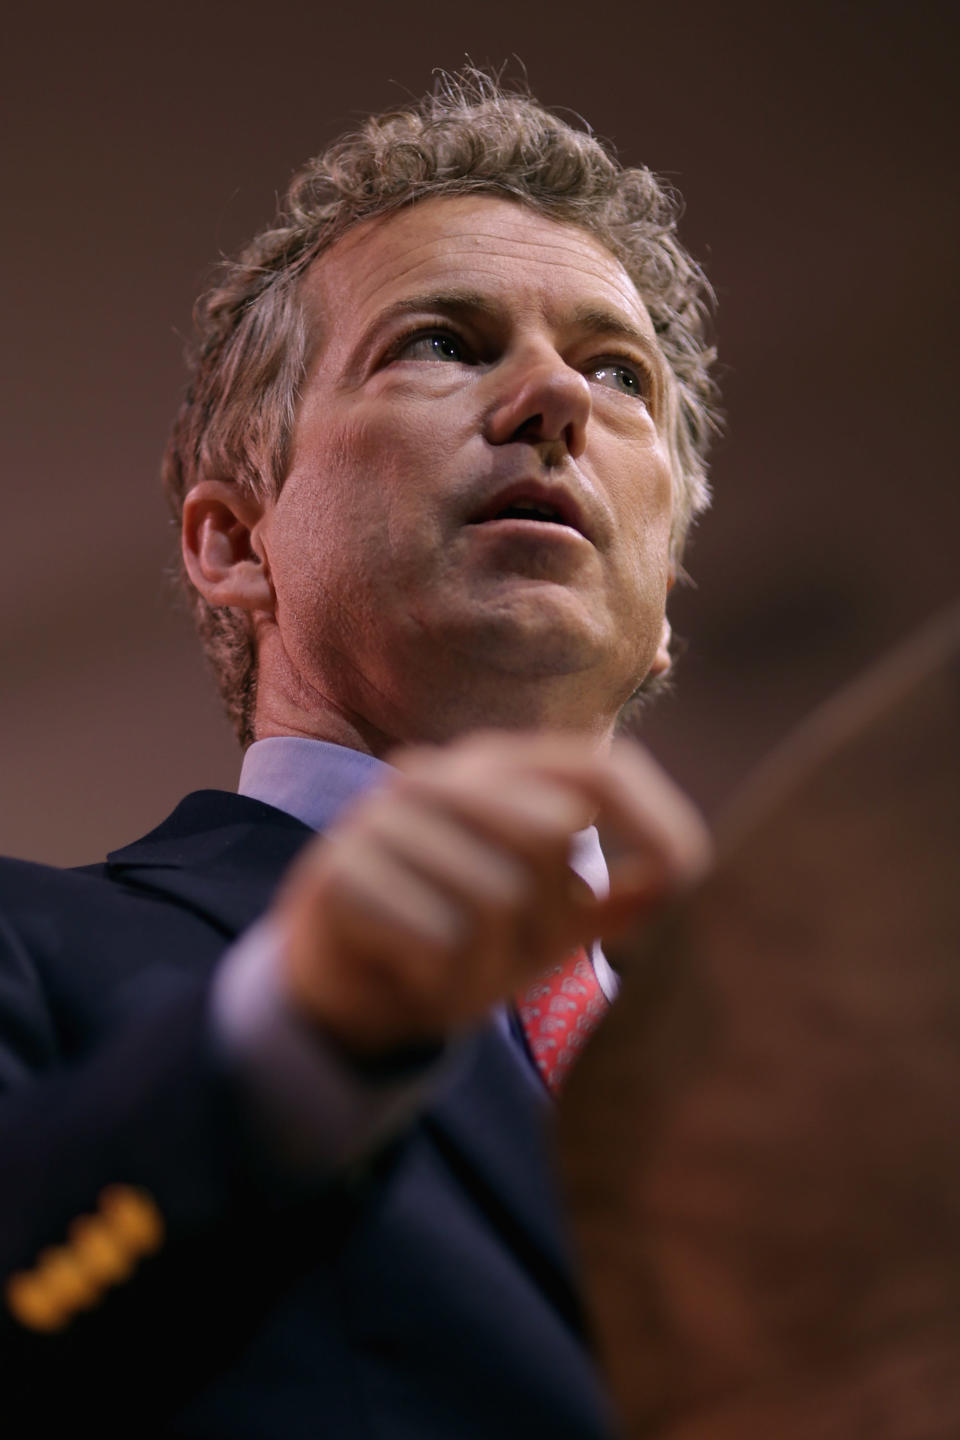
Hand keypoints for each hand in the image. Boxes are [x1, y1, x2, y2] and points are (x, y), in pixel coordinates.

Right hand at [274, 732, 710, 1057]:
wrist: (343, 992)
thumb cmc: (456, 943)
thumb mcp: (544, 928)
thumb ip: (610, 902)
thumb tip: (679, 875)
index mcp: (494, 772)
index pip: (596, 769)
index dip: (654, 818)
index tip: (687, 877)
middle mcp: (439, 776)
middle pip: (549, 831)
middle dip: (550, 916)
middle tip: (514, 953)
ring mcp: (381, 817)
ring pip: (495, 893)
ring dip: (491, 960)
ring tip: (457, 969)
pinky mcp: (338, 871)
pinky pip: (438, 935)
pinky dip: (443, 978)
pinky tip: (414, 977)